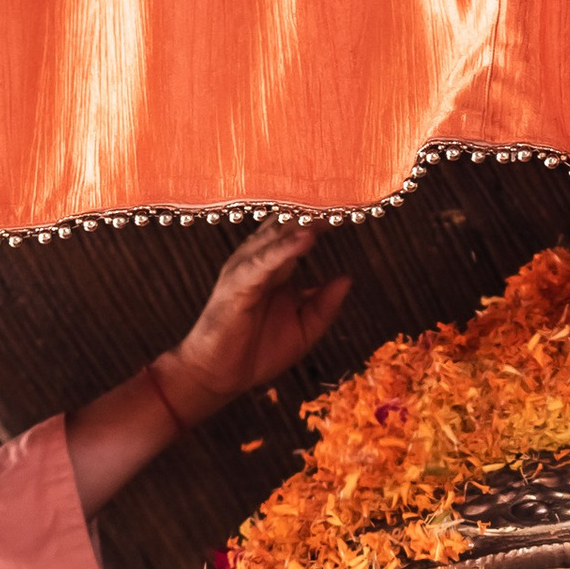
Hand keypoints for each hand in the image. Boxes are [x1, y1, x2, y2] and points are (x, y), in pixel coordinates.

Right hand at [160, 220, 349, 420]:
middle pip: (288, 226)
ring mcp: (246, 270)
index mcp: (274, 266)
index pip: (299, 232)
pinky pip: (264, 262)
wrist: (218, 377)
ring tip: (329, 207)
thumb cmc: (256, 353)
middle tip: (344, 192)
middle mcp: (258, 260)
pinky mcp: (237, 285)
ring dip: (303, 222)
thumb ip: (324, 305)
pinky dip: (285, 249)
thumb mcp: (303, 329)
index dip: (322, 219)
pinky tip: (306, 238)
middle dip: (314, 211)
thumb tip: (347, 278)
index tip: (350, 205)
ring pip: (276, 238)